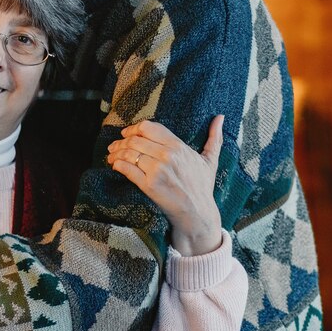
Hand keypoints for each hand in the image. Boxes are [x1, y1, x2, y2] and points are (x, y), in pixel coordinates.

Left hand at [106, 116, 222, 255]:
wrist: (197, 213)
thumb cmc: (202, 187)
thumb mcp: (210, 160)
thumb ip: (214, 138)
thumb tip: (220, 117)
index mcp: (178, 146)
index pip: (149, 127)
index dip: (134, 129)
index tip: (127, 133)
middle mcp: (167, 155)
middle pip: (135, 139)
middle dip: (121, 141)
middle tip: (114, 145)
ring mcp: (157, 170)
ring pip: (129, 153)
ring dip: (116, 152)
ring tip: (111, 155)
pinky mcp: (148, 185)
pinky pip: (127, 169)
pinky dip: (118, 165)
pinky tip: (114, 165)